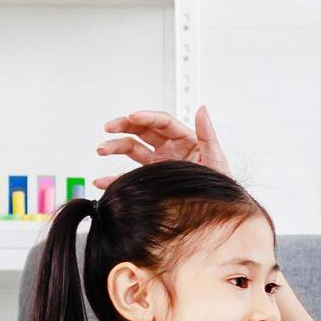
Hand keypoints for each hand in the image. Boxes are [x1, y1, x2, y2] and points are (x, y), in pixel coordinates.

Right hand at [95, 106, 228, 187]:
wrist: (218, 211)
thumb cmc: (220, 183)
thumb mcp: (216, 157)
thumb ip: (207, 134)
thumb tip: (203, 109)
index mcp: (184, 140)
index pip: (161, 122)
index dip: (146, 116)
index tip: (131, 116)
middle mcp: (168, 149)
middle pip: (142, 130)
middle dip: (124, 126)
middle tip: (108, 127)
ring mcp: (158, 163)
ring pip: (132, 149)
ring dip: (114, 147)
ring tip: (101, 149)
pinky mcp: (151, 180)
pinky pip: (129, 176)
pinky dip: (114, 178)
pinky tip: (102, 181)